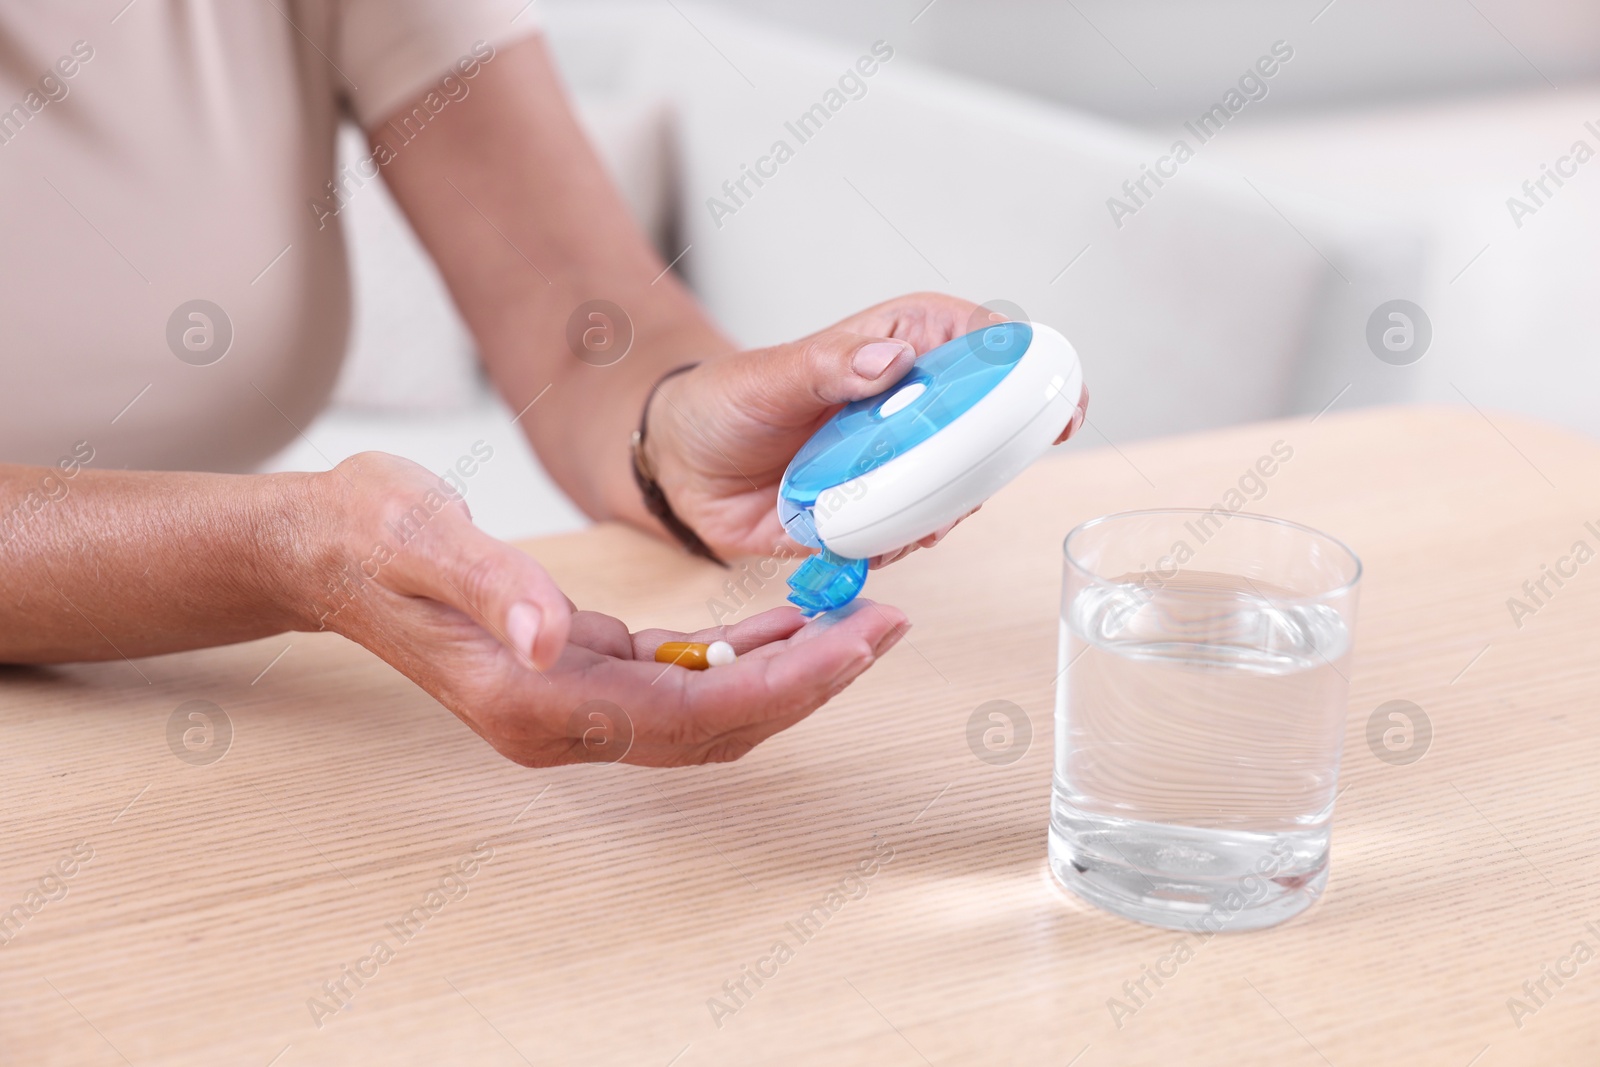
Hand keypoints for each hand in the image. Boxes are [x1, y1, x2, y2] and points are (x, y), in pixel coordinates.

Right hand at [310, 453, 907, 766]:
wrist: (325, 548)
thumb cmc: (368, 535)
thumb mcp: (422, 538)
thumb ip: (493, 586)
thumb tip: (553, 637)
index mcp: (535, 702)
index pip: (692, 715)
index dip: (785, 685)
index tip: (858, 639)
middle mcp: (561, 724)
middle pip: (718, 727)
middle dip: (812, 681)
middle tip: (887, 623)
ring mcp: (573, 708)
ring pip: (710, 712)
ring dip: (789, 671)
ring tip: (858, 617)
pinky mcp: (583, 678)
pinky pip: (685, 683)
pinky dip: (745, 655)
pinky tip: (786, 620)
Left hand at [643, 292, 1088, 562]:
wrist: (683, 466)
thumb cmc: (727, 401)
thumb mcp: (771, 376)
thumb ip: (829, 366)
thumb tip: (889, 359)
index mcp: (904, 347)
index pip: (990, 346)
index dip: (1035, 373)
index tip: (1059, 411)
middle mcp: (915, 405)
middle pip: (991, 427)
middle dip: (993, 462)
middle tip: (967, 484)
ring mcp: (902, 462)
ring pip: (961, 488)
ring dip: (946, 510)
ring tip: (908, 516)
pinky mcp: (879, 512)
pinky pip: (914, 534)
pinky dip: (903, 544)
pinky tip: (872, 541)